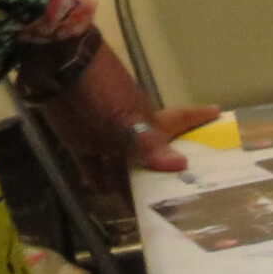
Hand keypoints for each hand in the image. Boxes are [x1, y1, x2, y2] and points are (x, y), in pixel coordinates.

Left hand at [37, 42, 218, 188]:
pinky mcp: (78, 139)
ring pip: (122, 165)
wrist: (53, 63)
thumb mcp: (125, 120)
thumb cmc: (98, 89)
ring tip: (140, 209)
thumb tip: (181, 165)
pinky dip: (98, 179)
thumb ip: (149, 146)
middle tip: (174, 203)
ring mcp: (105, 134)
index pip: (181, 120)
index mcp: (149, 120)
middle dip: (160, 176)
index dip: (199, 118)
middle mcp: (131, 128)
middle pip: (150, 155)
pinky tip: (106, 193)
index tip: (218, 112)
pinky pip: (91, 165)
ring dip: (129, 184)